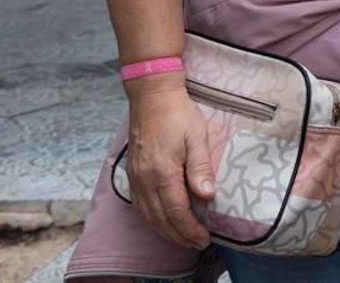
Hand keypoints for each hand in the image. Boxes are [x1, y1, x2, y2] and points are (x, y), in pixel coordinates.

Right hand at [123, 80, 215, 248]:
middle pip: (160, 219)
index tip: (204, 238)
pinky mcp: (132, 173)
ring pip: (148, 215)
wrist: (152, 96)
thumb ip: (200, 168)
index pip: (176, 211)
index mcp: (162, 173)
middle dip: (179, 235)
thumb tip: (207, 196)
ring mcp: (135, 177)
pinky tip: (162, 221)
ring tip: (182, 238)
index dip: (190, 229)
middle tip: (197, 244)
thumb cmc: (178, 114)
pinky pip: (140, 205)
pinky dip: (152, 219)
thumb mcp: (196, 137)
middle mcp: (145, 180)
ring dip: (165, 230)